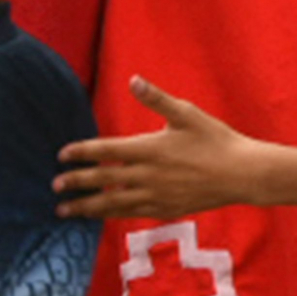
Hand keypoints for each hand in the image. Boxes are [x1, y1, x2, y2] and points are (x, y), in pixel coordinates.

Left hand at [54, 79, 260, 220]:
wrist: (241, 174)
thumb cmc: (215, 139)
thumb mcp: (187, 113)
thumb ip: (156, 99)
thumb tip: (133, 80)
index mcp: (150, 148)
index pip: (107, 151)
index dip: (82, 153)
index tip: (61, 155)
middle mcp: (148, 175)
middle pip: (104, 180)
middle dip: (76, 183)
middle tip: (55, 186)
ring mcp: (156, 196)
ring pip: (113, 204)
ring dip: (87, 207)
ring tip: (64, 211)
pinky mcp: (165, 209)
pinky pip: (132, 214)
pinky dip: (112, 215)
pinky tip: (101, 215)